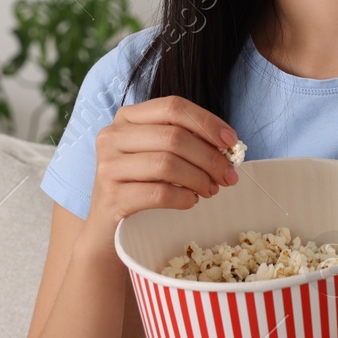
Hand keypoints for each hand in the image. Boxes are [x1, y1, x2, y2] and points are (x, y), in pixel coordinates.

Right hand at [86, 95, 239, 234]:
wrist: (106, 229)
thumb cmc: (139, 186)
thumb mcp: (157, 155)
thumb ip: (185, 142)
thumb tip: (227, 148)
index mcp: (127, 117)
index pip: (173, 107)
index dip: (207, 122)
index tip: (231, 142)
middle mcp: (112, 136)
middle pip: (174, 136)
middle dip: (209, 156)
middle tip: (228, 176)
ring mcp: (108, 166)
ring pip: (167, 164)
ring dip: (199, 178)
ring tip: (211, 189)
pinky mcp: (112, 196)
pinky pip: (158, 193)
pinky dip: (183, 197)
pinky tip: (191, 201)